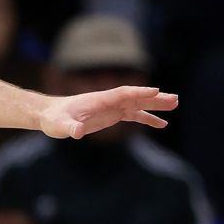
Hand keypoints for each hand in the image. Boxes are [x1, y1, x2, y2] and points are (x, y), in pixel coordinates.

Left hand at [39, 86, 178, 139]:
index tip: (156, 91)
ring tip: (174, 106)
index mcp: (98, 100)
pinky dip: (147, 118)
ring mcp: (110, 108)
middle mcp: (107, 101)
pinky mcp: (111, 115)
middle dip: (154, 99)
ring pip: (137, 105)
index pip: (122, 94)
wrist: (48, 115)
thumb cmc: (53, 119)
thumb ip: (70, 128)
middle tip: (175, 99)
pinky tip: (161, 124)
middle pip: (135, 97)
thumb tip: (78, 132)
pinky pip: (133, 115)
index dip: (138, 92)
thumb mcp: (60, 126)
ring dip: (155, 106)